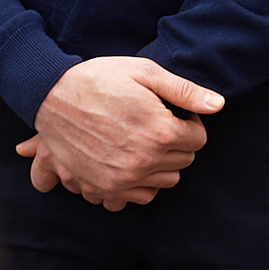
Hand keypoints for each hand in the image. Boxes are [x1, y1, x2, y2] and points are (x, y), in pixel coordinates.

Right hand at [20, 57, 226, 210]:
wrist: (49, 94)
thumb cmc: (100, 78)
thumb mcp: (145, 73)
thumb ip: (185, 90)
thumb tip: (219, 104)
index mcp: (159, 132)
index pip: (198, 139)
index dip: (189, 123)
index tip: (175, 113)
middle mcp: (143, 161)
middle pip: (184, 161)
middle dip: (177, 143)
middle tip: (158, 124)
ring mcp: (122, 178)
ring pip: (166, 180)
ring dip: (162, 163)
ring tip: (144, 141)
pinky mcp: (103, 188)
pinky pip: (140, 197)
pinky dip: (141, 183)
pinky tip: (132, 161)